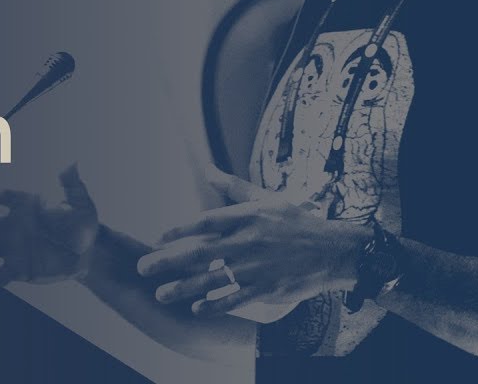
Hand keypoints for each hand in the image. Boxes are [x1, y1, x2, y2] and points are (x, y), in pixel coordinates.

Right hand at [0, 164, 99, 285]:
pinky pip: (1, 275)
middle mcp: (15, 226)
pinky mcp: (19, 269)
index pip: (7, 198)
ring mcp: (14, 248)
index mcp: (26, 206)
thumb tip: (72, 163)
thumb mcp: (81, 203)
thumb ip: (73, 184)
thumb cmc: (82, 224)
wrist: (87, 253)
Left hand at [137, 170, 367, 315]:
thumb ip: (234, 187)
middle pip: (200, 252)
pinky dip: (215, 305)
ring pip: (212, 279)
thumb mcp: (266, 198)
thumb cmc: (296, 221)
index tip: (158, 238)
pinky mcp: (266, 288)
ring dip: (183, 288)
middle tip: (144, 267)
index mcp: (246, 217)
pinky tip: (196, 308)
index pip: (205, 222)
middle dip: (168, 261)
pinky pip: (235, 298)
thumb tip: (208, 168)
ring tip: (161, 294)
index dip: (179, 230)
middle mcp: (247, 241)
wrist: (333, 250)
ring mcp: (256, 267)